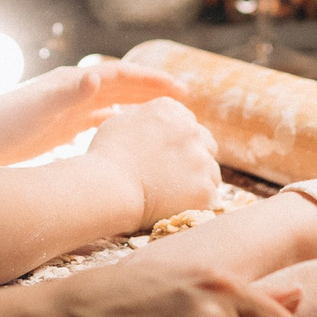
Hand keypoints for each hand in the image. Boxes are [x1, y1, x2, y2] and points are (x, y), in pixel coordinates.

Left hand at [0, 59, 191, 163]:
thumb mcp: (40, 108)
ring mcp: (66, 110)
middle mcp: (72, 92)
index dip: (153, 81)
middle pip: (122, 88)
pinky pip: (97, 124)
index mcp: (73, 84)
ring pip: (112, 106)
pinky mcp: (58, 129)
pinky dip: (117, 126)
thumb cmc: (3, 124)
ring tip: (166, 120)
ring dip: (138, 109)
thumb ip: (69, 93)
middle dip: (153, 93)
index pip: (122, 76)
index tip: (183, 91)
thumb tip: (96, 76)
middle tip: (187, 104)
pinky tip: (130, 139)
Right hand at [84, 96, 221, 226]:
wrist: (109, 188)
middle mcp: (190, 130)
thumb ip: (143, 116)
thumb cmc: (106, 157)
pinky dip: (197, 203)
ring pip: (211, 171)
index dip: (178, 142)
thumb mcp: (120, 122)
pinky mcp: (205, 189)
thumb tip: (153, 123)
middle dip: (194, 158)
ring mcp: (201, 160)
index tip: (167, 156)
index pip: (188, 123)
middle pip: (206, 144)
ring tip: (173, 194)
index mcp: (169, 110)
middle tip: (174, 177)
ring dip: (198, 180)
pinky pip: (210, 196)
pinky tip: (178, 206)